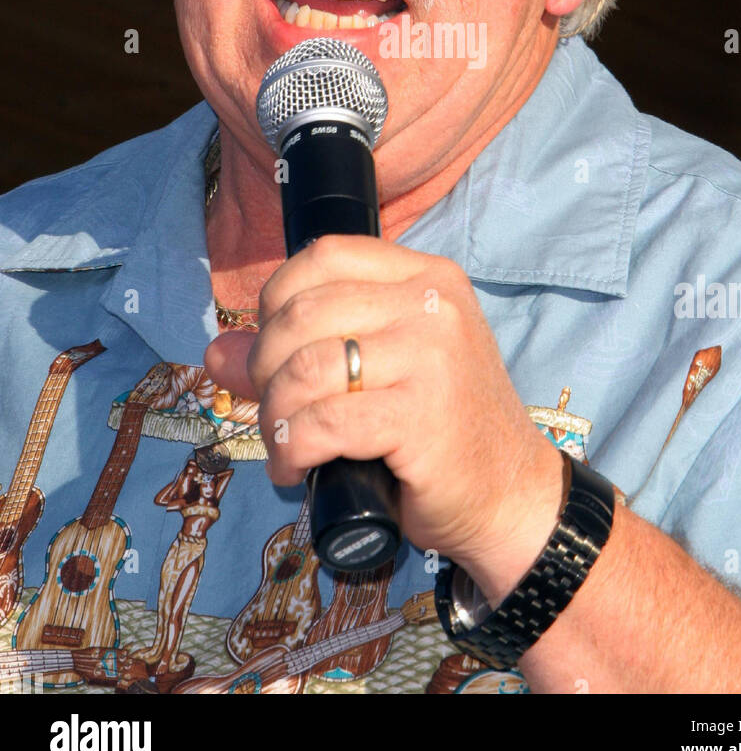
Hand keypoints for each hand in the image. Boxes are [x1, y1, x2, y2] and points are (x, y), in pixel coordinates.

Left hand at [204, 234, 562, 591]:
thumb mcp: (381, 372)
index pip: (325, 255)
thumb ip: (302, 352)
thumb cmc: (441, 430)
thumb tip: (217, 351)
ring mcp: (432, 356)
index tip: (275, 348)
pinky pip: (323, 422)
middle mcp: (433, 304)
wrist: (512, 496)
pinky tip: (298, 469)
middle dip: (266, 368)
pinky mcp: (422, 415)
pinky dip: (293, 449)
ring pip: (305, 368)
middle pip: (303, 312)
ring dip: (276, 415)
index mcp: (426, 276)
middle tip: (277, 411)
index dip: (277, 298)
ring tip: (287, 445)